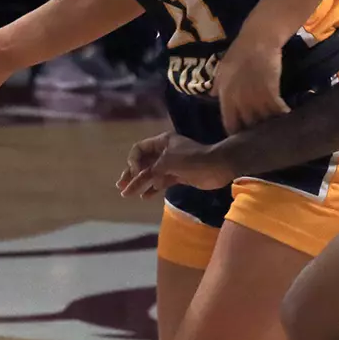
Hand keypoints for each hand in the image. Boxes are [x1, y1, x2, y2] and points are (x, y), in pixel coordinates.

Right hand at [117, 132, 234, 198]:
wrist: (217, 166)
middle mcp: (165, 152)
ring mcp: (172, 165)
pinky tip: (145, 196)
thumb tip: (146, 180)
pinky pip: (161, 182)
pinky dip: (153, 188)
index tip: (135, 172)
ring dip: (139, 183)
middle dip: (131, 173)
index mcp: (162, 142)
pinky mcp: (178, 176)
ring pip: (151, 174)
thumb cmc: (192, 159)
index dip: (133, 160)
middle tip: (121, 185)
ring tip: (127, 193)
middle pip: (143, 162)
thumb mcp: (168, 161)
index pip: (140, 149)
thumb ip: (152, 170)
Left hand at [214, 38, 288, 131]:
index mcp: (226, 96)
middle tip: (260, 133)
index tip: (242, 136)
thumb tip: (212, 96)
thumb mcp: (222, 69)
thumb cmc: (238, 52)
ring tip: (274, 128)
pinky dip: (282, 114)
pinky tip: (286, 116)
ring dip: (269, 125)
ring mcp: (255, 97)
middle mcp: (239, 101)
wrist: (257, 39)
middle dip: (254, 131)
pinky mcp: (271, 92)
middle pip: (248, 126)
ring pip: (263, 120)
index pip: (230, 124)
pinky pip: (277, 110)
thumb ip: (218, 86)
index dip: (236, 133)